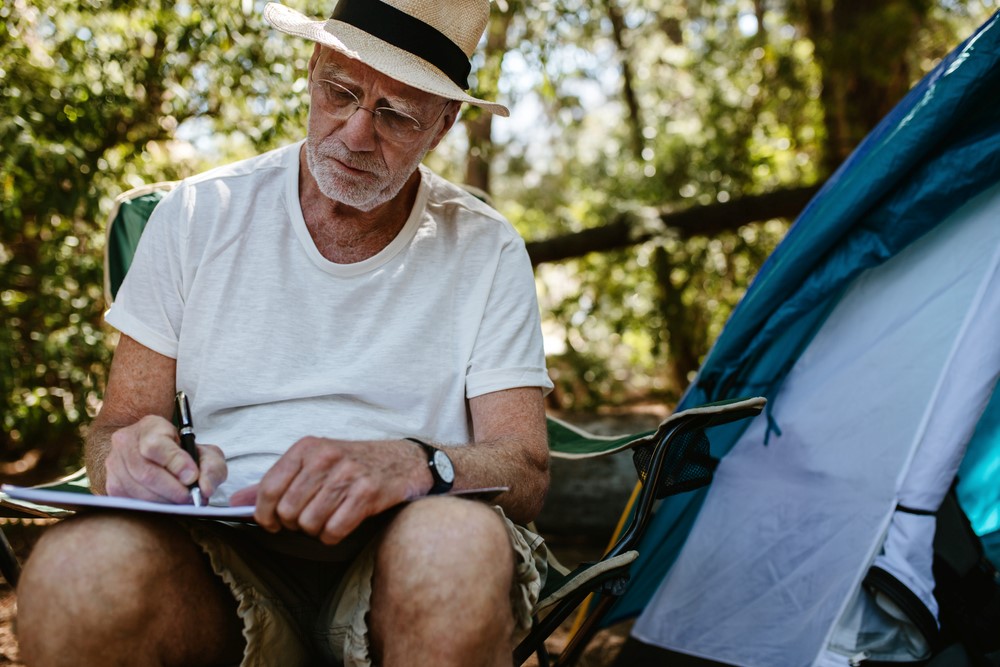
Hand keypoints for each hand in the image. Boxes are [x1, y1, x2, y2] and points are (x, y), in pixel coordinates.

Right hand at [104, 415, 226, 503]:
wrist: (155, 453)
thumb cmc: (183, 453)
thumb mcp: (205, 452)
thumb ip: (211, 467)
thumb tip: (204, 488)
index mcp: (149, 427)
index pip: (155, 446)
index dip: (175, 463)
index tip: (192, 477)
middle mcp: (126, 442)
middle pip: (145, 472)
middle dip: (172, 490)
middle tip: (191, 498)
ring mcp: (114, 464)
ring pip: (137, 490)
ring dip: (164, 501)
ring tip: (182, 502)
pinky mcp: (111, 485)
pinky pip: (131, 501)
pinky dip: (153, 506)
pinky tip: (167, 504)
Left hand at [230, 437, 429, 544]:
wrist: (404, 461)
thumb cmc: (353, 464)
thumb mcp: (313, 464)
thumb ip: (275, 483)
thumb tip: (236, 504)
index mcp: (306, 447)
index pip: (268, 488)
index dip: (264, 515)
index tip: (272, 523)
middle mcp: (325, 457)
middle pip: (287, 510)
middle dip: (294, 524)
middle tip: (307, 520)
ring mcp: (347, 474)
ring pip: (309, 523)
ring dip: (315, 531)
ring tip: (326, 520)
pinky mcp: (367, 493)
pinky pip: (333, 530)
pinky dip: (333, 536)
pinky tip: (341, 524)